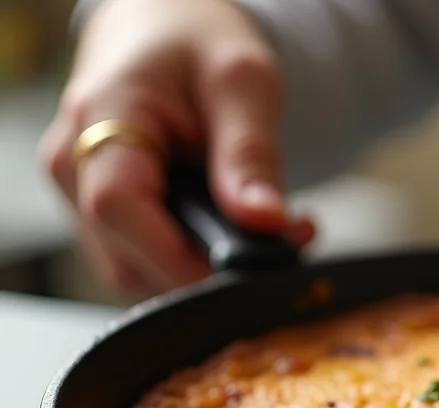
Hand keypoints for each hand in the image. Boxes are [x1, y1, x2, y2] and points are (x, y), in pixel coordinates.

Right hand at [40, 0, 313, 296]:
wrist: (169, 29)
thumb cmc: (197, 42)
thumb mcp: (243, 83)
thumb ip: (251, 155)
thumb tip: (265, 222)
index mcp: (101, 117)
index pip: (118, 208)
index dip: (179, 256)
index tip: (242, 270)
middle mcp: (73, 164)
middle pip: (129, 256)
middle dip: (211, 268)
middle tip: (289, 241)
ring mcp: (82, 195)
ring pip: (139, 271)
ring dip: (208, 269)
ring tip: (272, 231)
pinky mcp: (104, 216)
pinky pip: (146, 260)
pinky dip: (197, 260)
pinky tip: (239, 231)